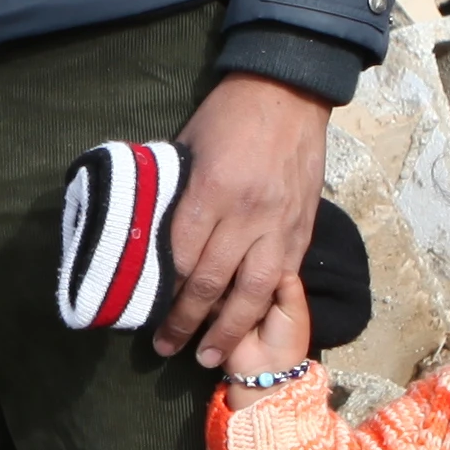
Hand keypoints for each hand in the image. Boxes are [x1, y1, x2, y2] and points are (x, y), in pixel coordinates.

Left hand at [152, 73, 329, 372]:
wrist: (289, 93)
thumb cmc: (228, 116)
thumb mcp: (187, 148)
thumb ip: (176, 196)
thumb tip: (153, 236)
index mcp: (213, 191)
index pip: (183, 256)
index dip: (165, 290)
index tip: (146, 310)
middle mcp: (248, 215)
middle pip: (213, 283)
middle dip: (186, 321)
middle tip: (167, 348)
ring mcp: (280, 226)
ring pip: (253, 293)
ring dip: (229, 330)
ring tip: (209, 357)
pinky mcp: (302, 230)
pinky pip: (282, 280)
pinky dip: (262, 308)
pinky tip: (248, 327)